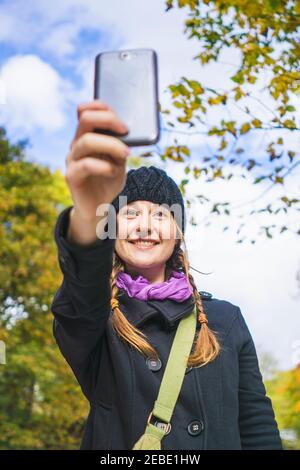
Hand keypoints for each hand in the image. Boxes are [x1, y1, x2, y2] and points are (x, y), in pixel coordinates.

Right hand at [65, 99, 129, 222]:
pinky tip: (114, 171)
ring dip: (111, 144)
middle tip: (126, 130)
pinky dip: (104, 166)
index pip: (85, 111)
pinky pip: (86, 164)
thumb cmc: (110, 180)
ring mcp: (72, 159)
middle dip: (108, 120)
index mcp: (86, 136)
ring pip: (87, 141)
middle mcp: (76, 144)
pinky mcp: (71, 176)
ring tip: (126, 154)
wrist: (100, 207)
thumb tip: (129, 131)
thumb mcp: (119, 159)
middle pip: (85, 119)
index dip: (101, 107)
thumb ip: (121, 144)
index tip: (122, 118)